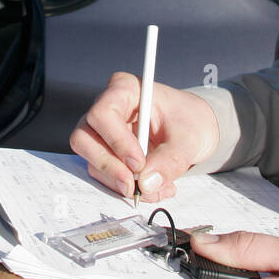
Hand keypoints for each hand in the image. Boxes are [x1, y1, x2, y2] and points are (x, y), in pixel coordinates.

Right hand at [69, 72, 218, 201]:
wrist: (193, 130)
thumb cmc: (190, 120)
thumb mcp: (190, 138)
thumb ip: (170, 159)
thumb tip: (147, 184)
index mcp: (124, 89)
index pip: (103, 113)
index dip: (117, 141)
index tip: (139, 163)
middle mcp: (107, 109)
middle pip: (84, 138)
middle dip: (108, 166)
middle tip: (134, 186)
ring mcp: (102, 133)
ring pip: (91, 161)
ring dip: (119, 182)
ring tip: (155, 189)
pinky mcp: (106, 154)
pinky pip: (104, 175)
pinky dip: (125, 188)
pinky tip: (152, 189)